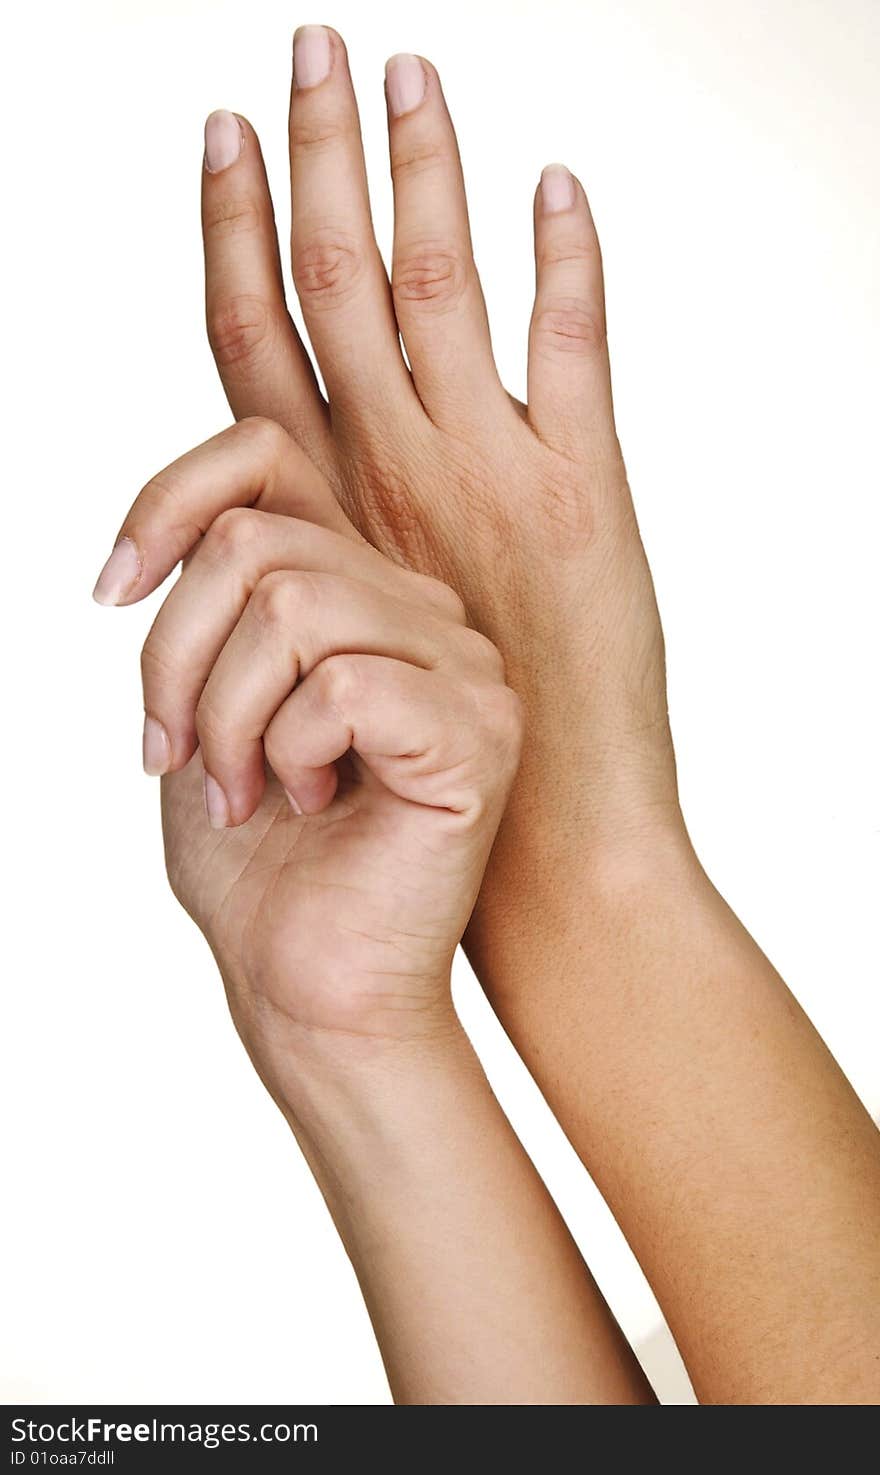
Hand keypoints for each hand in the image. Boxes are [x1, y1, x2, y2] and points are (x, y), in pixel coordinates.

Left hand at [93, 419, 521, 1099]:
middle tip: (176, 755)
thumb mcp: (201, 702)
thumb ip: (213, 601)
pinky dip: (287, 749)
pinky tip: (308, 802)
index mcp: (357, 591)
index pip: (265, 458)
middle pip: (255, 543)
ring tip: (241, 789)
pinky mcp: (478, 733)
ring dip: (226, 715)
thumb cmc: (255, 860)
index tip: (109, 590)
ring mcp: (461, 668)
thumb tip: (184, 527)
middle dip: (175, 658)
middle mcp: (418, 612)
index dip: (167, 498)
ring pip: (292, 604)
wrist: (305, 983)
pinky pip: (343, 683)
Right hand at [200, 32, 679, 896]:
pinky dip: (570, 263)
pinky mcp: (581, 496)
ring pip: (437, 290)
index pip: (252, 341)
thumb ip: (308, 578)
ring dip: (426, 175)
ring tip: (412, 75)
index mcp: (319, 515)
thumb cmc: (403, 782)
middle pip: (335, 282)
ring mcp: (484, 476)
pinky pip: (574, 351)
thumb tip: (292, 530)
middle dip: (317, 159)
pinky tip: (562, 184)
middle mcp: (389, 476)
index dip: (232, 230)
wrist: (520, 856)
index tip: (223, 132)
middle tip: (311, 48)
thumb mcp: (319, 663)